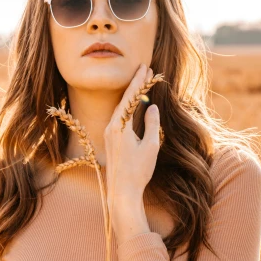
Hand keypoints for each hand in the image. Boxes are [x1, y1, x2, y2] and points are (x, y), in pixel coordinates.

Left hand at [103, 63, 161, 206]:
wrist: (122, 192)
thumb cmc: (137, 171)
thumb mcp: (150, 146)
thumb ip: (152, 124)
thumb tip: (151, 107)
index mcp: (119, 126)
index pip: (129, 98)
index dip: (138, 82)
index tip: (145, 68)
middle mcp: (111, 128)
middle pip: (123, 100)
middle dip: (134, 85)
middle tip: (143, 70)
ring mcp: (109, 135)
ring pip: (120, 109)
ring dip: (130, 96)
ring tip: (141, 83)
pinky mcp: (110, 142)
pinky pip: (119, 119)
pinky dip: (127, 108)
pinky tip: (133, 105)